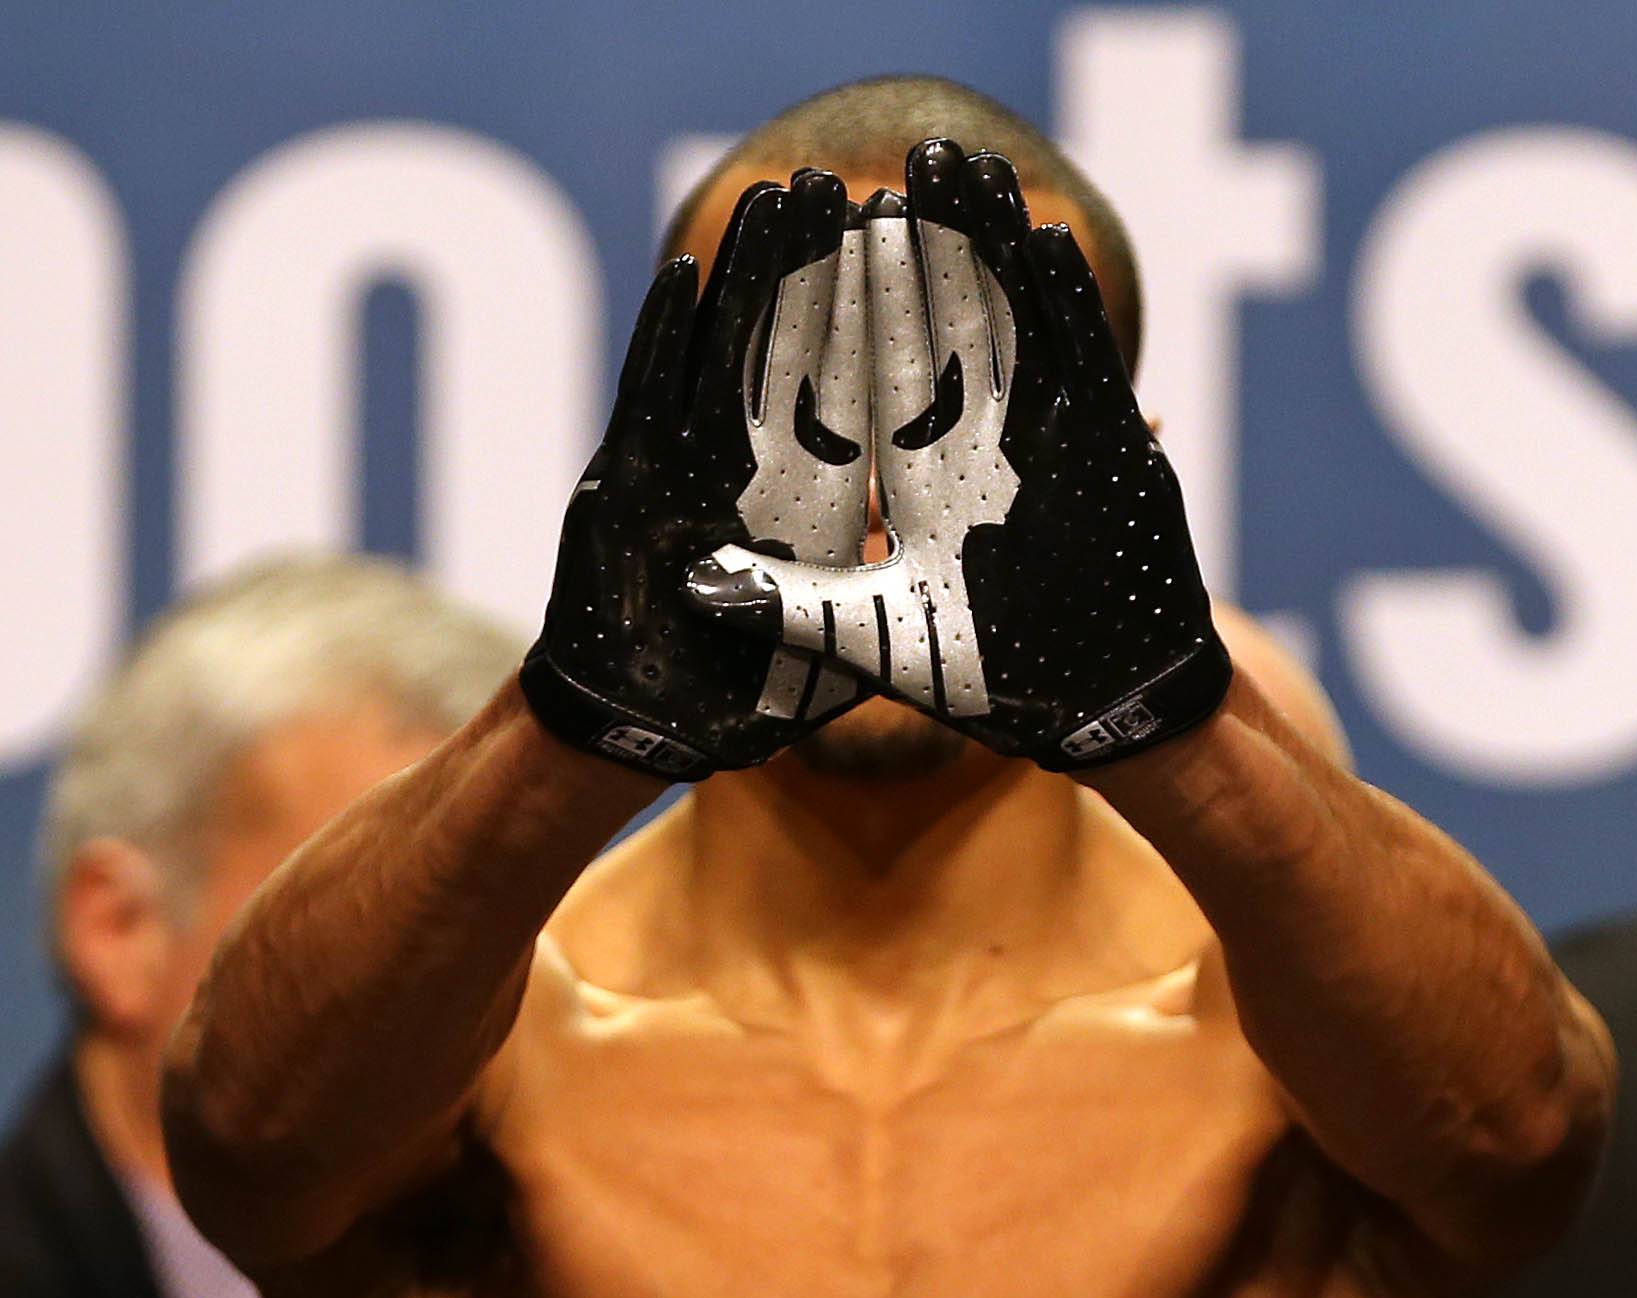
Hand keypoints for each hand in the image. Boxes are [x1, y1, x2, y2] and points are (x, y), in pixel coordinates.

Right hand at [521, 169, 868, 778]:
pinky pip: (649, 397)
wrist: (639, 734)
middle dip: (824, 269)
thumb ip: (895, 603)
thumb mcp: (845, 659)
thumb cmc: (741, 707)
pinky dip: (661, 340)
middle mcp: (759, 471)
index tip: (919, 249)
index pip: (869, 393)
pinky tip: (680, 275)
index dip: (891, 322)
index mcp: (820, 501)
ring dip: (752, 275)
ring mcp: (689, 469)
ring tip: (777, 197)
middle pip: (804, 349)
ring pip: (731, 350)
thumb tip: (975, 568)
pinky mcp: (623, 483)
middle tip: (848, 186)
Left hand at [688, 140, 1232, 770]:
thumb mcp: (872, 649)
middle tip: (904, 158)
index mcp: (914, 487)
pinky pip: (1082, 368)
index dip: (849, 303)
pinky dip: (1067, 310)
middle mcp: (975, 453)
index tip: (824, 229)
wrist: (1102, 714)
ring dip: (993, 246)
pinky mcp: (1108, 456)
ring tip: (970, 168)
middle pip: (941, 328)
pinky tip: (1045, 242)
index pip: (870, 376)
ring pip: (1011, 325)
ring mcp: (1045, 447)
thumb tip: (693, 585)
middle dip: (922, 245)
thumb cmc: (994, 689)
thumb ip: (790, 609)